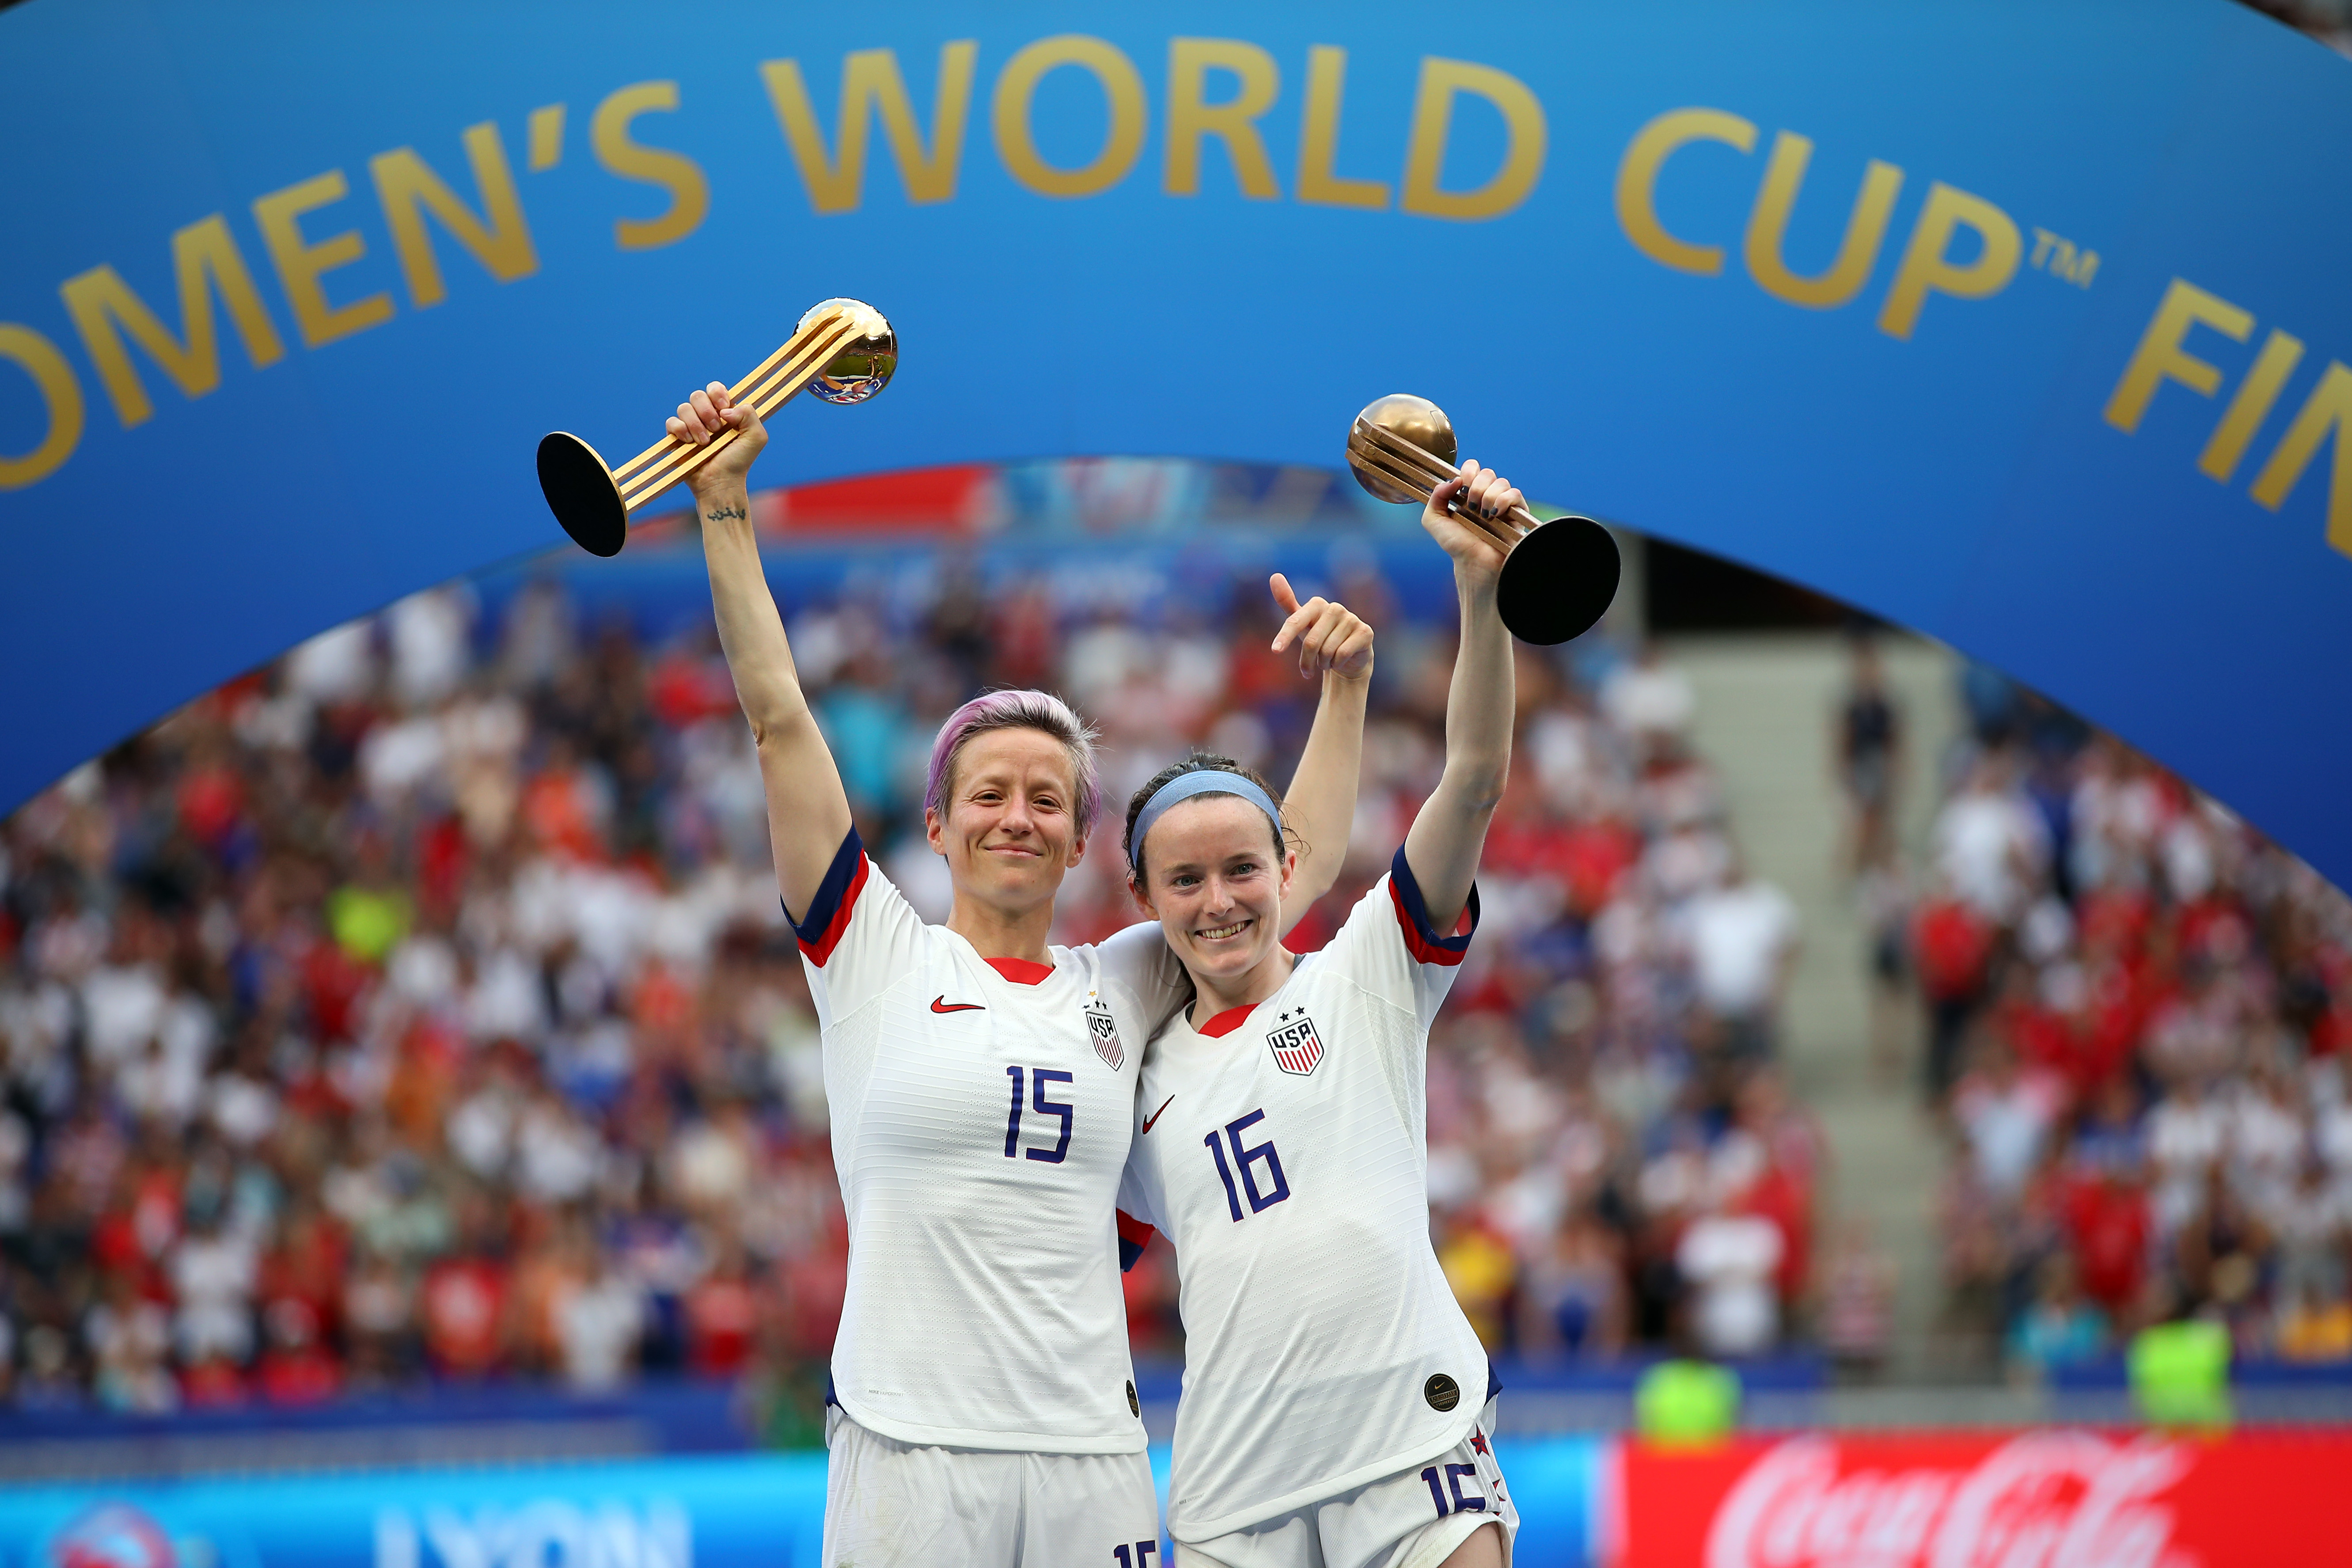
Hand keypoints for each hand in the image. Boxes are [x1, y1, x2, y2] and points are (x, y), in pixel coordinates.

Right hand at [667, 381, 768, 510]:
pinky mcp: (676, 437)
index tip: (724, 408)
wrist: (721, 482)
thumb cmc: (739, 462)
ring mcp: (690, 426)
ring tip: (705, 442)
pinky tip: (690, 442)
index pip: (715, 388)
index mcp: (724, 412)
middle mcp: (706, 416)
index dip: (717, 393)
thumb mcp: (756, 437)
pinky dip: (680, 429)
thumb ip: (750, 414)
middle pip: (697, 395)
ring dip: (695, 424)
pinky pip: (671, 422)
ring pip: (684, 407)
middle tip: (716, 429)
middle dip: (707, 411)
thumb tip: (725, 410)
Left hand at [1268, 573, 1373, 680]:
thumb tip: (1274, 575)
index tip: (1275, 651)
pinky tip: (1340, 662)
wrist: (1348, 658)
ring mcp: (1352, 619)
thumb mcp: (1302, 624)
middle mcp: (1335, 608)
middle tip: (1307, 670)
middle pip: (1311, 642)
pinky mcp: (1365, 632)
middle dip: (1307, 661)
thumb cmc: (1321, 638)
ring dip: (1323, 664)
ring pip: (1327, 651)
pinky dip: (1337, 664)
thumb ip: (1287, 602)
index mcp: (1317, 604)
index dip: (1284, 636)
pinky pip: (1342, 654)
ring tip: (1327, 662)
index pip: (1295, 621)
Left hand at [1422, 459, 1518, 587]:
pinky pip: (1515, 494)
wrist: (1474, 563)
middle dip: (1476, 487)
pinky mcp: (1517, 512)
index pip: (1472, 467)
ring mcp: (1502, 503)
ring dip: (1488, 497)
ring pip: (1501, 482)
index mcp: (1468, 493)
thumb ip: (1435, 497)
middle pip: (1487, 472)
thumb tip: (1453, 479)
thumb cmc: (1456, 545)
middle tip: (1471, 506)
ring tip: (1483, 515)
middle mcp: (1486, 495)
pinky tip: (1495, 514)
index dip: (1468, 471)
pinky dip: (1503, 501)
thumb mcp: (1433, 520)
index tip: (1461, 486)